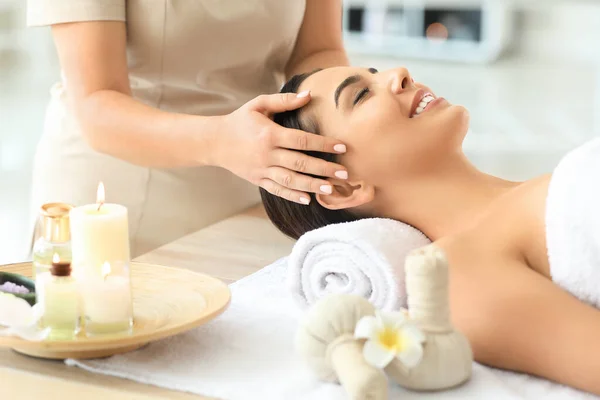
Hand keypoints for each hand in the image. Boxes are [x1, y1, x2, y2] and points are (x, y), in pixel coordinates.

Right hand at [216, 91, 347, 204]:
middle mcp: (267, 154)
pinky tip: (308, 199)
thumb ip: (284, 100)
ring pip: (291, 180)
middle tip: (345, 174)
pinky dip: (293, 195)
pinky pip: (277, 190)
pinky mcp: (258, 180)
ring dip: (312, 185)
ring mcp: (262, 170)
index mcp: (269, 134)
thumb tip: (309, 95)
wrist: (214, 141)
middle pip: (300, 163)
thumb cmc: (240, 120)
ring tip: (331, 188)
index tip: (342, 147)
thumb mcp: (259, 104)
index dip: (323, 144)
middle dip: (324, 169)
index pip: (302, 140)